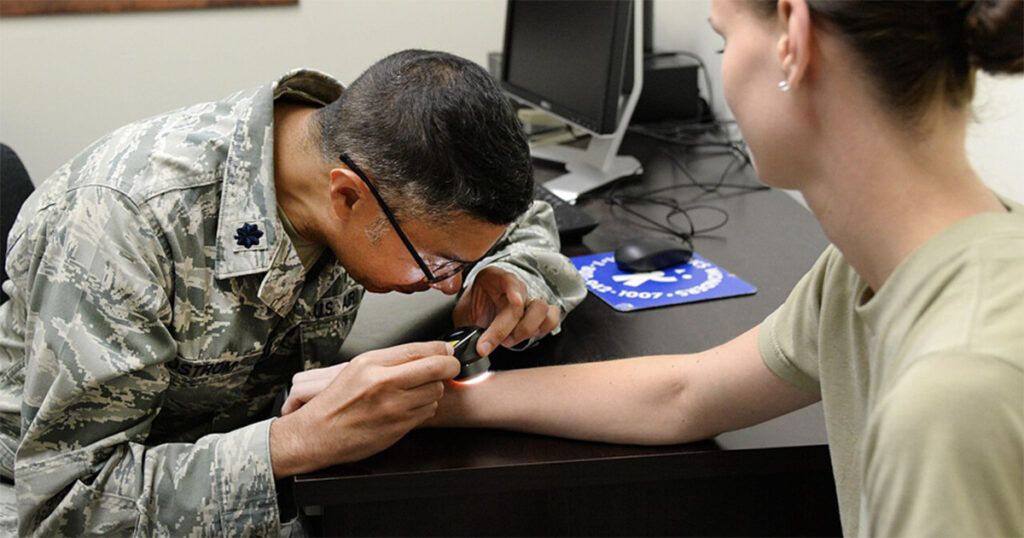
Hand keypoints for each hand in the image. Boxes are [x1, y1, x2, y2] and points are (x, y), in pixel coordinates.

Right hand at [270, 341, 458, 476]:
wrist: (318, 435)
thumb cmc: (336, 403)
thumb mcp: (357, 369)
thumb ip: (391, 360)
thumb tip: (426, 352)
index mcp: (372, 364)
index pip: (418, 349)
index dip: (441, 349)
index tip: (447, 350)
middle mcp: (384, 383)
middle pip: (436, 368)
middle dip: (450, 366)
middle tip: (451, 367)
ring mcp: (393, 407)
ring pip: (436, 391)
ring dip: (435, 389)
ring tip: (419, 390)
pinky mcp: (399, 427)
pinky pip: (428, 412)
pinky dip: (426, 407)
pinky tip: (411, 407)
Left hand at [452, 266, 559, 355]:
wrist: (477, 313)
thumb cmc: (472, 310)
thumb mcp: (462, 312)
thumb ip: (464, 323)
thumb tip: (465, 344)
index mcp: (493, 278)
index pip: (509, 279)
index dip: (515, 290)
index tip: (516, 302)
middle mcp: (513, 287)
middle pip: (522, 303)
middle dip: (507, 328)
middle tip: (492, 343)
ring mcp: (527, 299)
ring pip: (541, 309)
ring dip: (526, 330)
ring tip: (508, 341)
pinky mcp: (537, 314)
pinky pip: (550, 318)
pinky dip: (541, 329)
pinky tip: (525, 337)